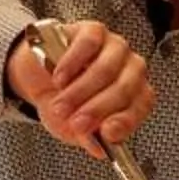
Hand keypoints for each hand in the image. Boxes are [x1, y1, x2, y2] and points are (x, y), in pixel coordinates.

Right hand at [6, 20, 153, 160]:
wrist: (36, 77)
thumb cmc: (62, 102)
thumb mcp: (72, 129)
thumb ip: (88, 138)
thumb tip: (99, 148)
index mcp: (134, 94)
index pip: (141, 105)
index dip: (126, 120)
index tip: (107, 134)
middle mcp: (130, 68)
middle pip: (124, 87)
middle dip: (97, 109)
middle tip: (76, 123)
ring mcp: (114, 47)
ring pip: (106, 67)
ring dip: (80, 91)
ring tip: (60, 105)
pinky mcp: (93, 30)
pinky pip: (89, 44)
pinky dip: (72, 63)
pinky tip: (59, 78)